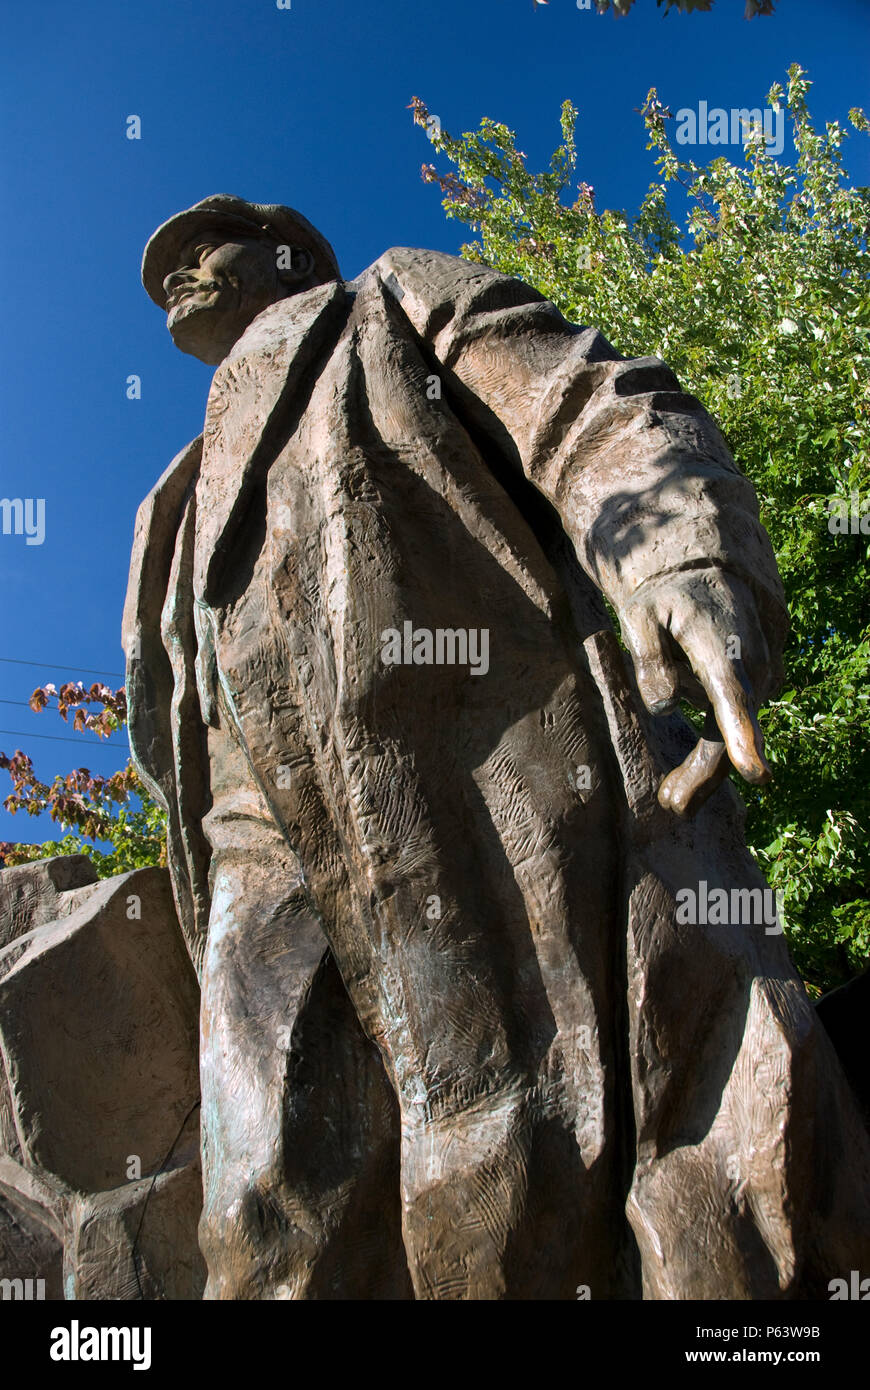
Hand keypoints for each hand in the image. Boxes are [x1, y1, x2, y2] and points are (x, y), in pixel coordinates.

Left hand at [618, 567, 784, 816]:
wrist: (705, 581)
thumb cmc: (666, 599)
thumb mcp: (640, 614)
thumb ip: (648, 657)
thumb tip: (663, 707)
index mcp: (721, 647)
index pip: (733, 695)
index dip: (742, 736)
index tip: (756, 775)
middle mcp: (750, 669)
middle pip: (730, 732)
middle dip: (705, 774)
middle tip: (671, 806)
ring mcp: (755, 684)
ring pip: (729, 739)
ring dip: (701, 774)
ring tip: (669, 802)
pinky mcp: (748, 696)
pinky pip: (728, 733)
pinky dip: (707, 760)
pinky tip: (677, 788)